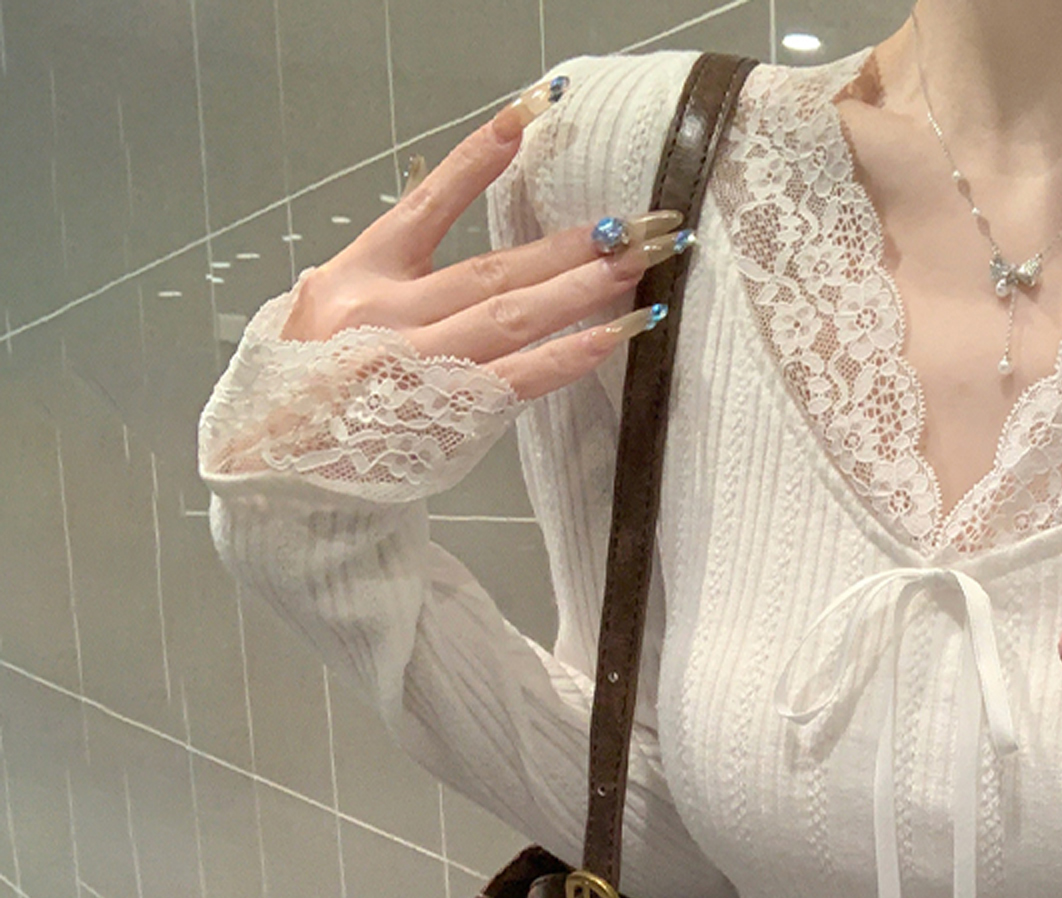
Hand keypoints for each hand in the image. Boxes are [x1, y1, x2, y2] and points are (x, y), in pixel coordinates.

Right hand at [277, 77, 693, 398]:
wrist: (284, 476)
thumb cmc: (313, 395)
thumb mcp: (322, 316)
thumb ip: (385, 278)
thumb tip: (441, 236)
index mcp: (360, 277)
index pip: (427, 202)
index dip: (478, 158)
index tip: (528, 116)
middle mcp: (389, 313)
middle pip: (495, 267)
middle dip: (570, 244)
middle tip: (631, 223)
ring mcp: (418, 364)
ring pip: (514, 314)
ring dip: (582, 290)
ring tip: (636, 266)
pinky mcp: (443, 414)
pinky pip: (519, 379)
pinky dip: (567, 357)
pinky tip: (611, 337)